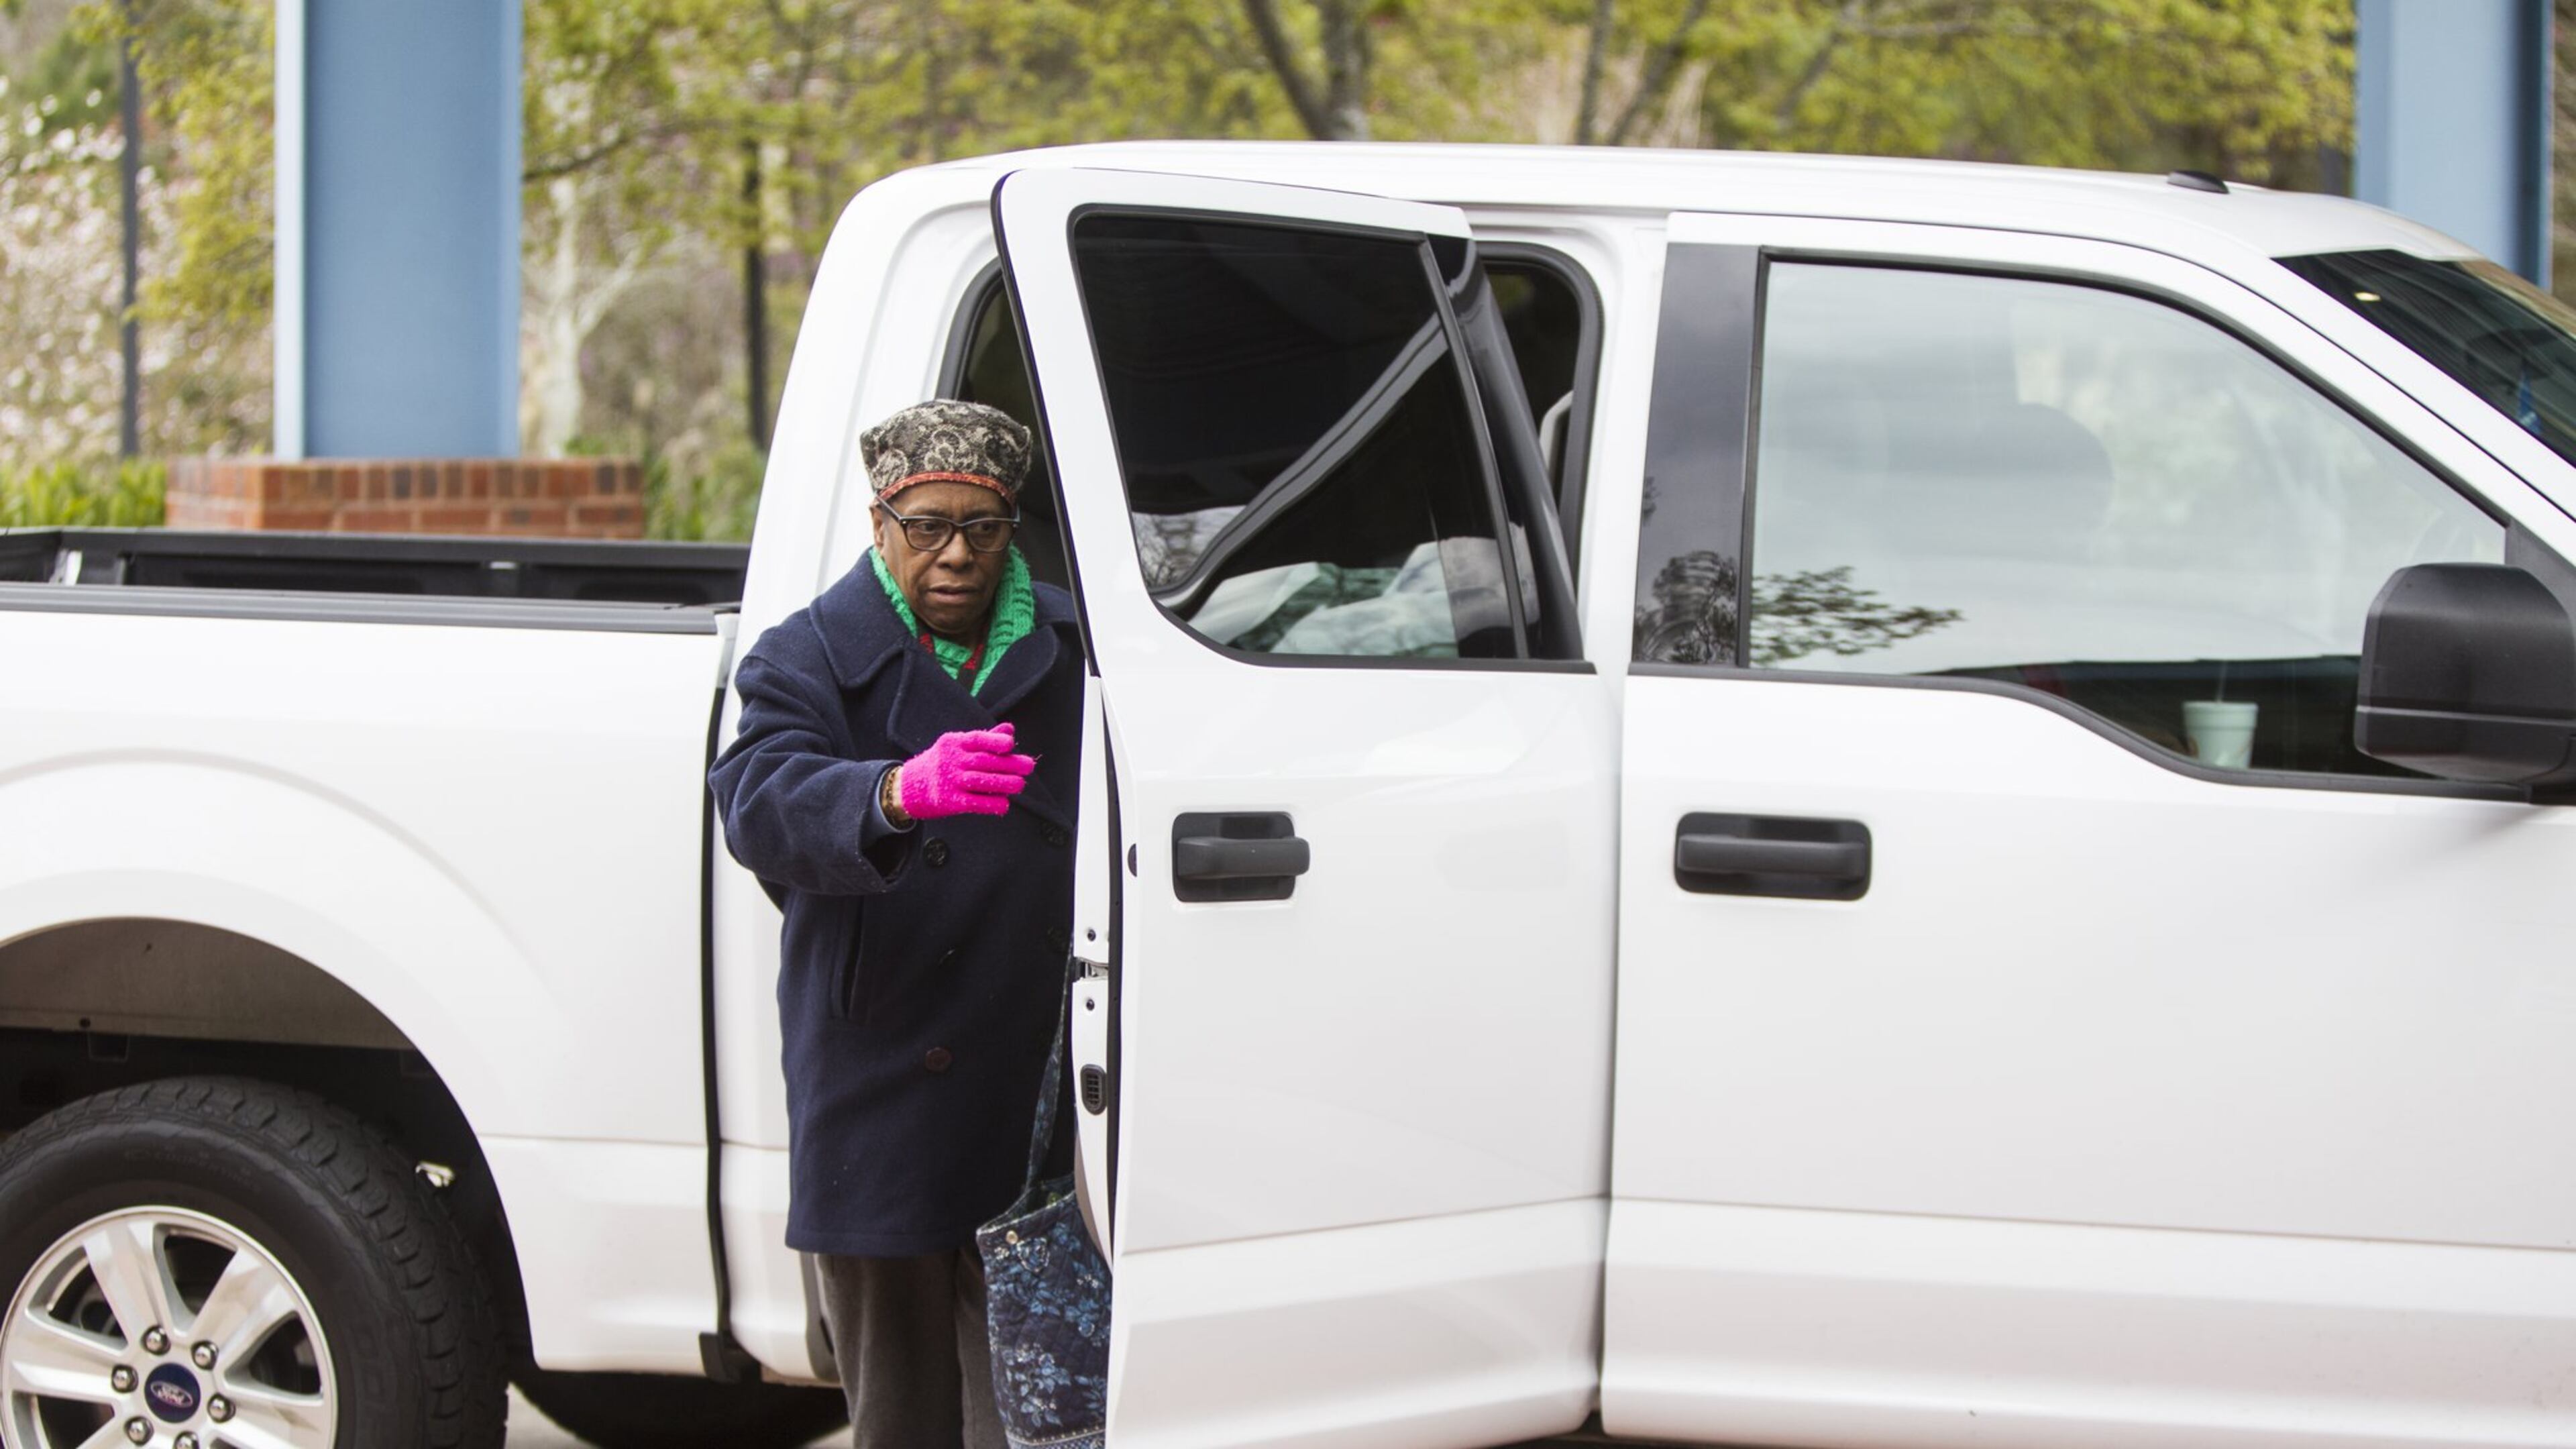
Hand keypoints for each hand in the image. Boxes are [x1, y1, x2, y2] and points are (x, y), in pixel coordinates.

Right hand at [895, 723, 1034, 819]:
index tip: (1011, 745)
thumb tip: (1010, 729)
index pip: (977, 739)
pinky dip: (990, 804)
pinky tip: (1004, 805)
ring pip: (980, 782)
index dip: (995, 741)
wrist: (908, 786)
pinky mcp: (948, 801)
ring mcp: (948, 781)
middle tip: (1028, 766)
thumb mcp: (957, 746)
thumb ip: (985, 739)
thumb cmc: (941, 763)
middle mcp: (950, 760)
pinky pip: (973, 803)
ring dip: (1003, 784)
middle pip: (983, 761)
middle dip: (1009, 764)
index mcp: (954, 743)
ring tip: (1020, 785)